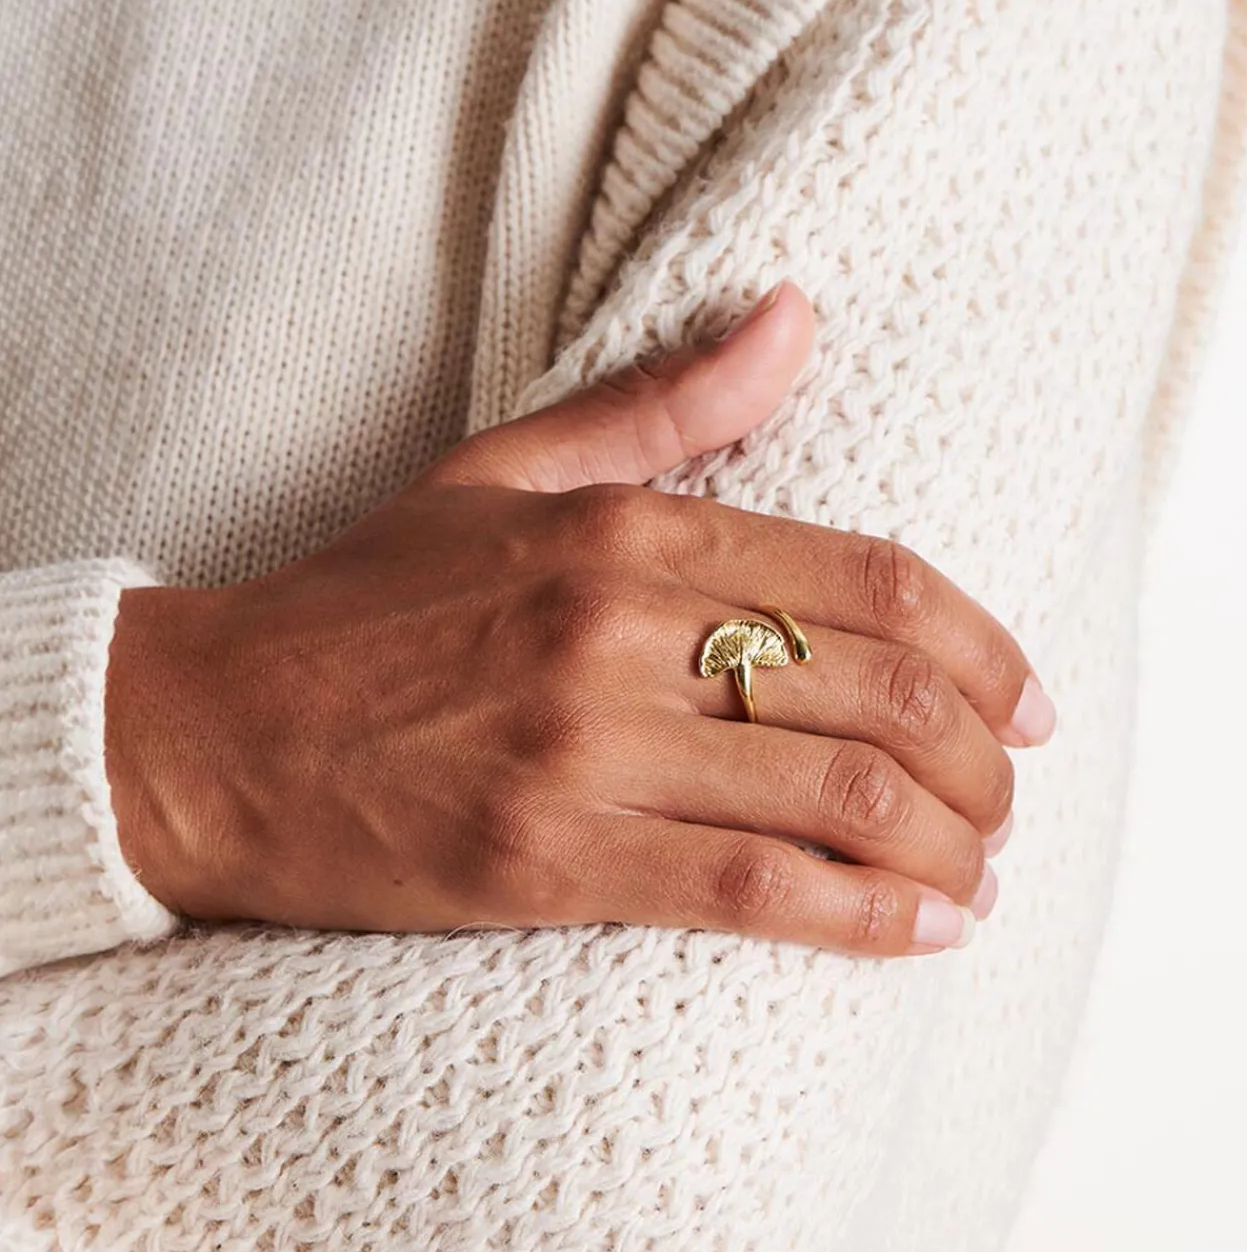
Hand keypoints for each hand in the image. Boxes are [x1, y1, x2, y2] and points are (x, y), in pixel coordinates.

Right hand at [106, 282, 1054, 957]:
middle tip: (1010, 796)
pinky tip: (929, 933)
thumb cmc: (363, 603)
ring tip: (983, 873)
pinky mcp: (549, 861)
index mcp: (625, 530)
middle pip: (883, 694)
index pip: (873, 582)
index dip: (986, 647)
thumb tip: (798, 317)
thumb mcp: (505, 469)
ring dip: (949, 847)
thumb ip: (667, 404)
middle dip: (985, 760)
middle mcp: (621, 632)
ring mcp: (587, 752)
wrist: (210, 732)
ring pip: (840, 799)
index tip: (1031, 700)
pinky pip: (754, 895)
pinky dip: (866, 920)